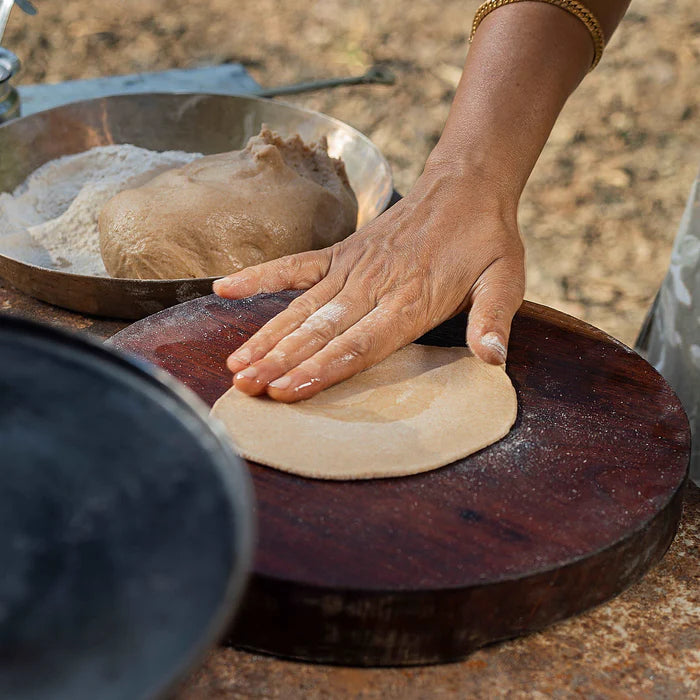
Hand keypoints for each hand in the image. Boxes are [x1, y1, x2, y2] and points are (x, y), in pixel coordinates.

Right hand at [213, 165, 524, 401]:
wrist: (466, 186)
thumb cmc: (486, 240)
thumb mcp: (505, 280)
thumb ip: (492, 320)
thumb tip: (492, 361)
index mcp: (411, 300)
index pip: (359, 344)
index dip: (321, 369)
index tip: (286, 391)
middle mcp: (374, 286)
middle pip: (321, 331)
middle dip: (281, 362)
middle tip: (246, 388)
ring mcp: (352, 268)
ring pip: (301, 308)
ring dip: (267, 337)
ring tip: (236, 365)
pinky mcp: (341, 253)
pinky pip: (293, 267)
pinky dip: (259, 277)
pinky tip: (225, 290)